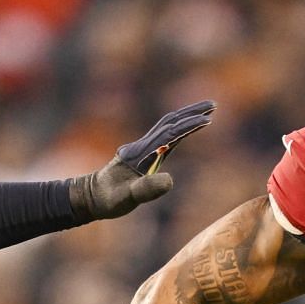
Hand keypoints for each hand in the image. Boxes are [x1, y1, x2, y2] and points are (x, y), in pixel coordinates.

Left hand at [69, 100, 215, 219]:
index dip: (188, 126)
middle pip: (170, 121)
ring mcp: (143, 148)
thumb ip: (146, 189)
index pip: (169, 134)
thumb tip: (170, 180)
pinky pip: (165, 135)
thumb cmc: (108, 199)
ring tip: (207, 111)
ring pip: (167, 125)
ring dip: (186, 116)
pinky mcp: (144, 154)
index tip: (208, 120)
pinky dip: (179, 128)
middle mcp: (143, 146)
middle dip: (191, 112)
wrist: (91, 197)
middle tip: (213, 104)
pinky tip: (187, 128)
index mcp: (141, 153)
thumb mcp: (125, 198)